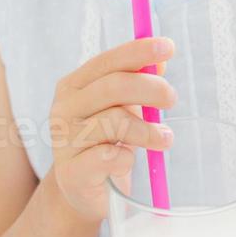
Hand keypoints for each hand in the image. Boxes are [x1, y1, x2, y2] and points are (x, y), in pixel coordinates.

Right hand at [47, 36, 176, 220]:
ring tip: (165, 139)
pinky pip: (109, 157)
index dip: (138, 51)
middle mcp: (64, 108)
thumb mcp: (120, 107)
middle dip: (151, 88)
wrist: (81, 189)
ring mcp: (65, 141)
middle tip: (172, 99)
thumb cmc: (105, 141)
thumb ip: (136, 83)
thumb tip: (159, 62)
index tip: (169, 47)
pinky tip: (130, 160)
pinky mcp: (73, 172)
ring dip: (148, 130)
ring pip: (114, 122)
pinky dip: (127, 157)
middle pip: (113, 87)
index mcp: (74, 86)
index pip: (108, 61)